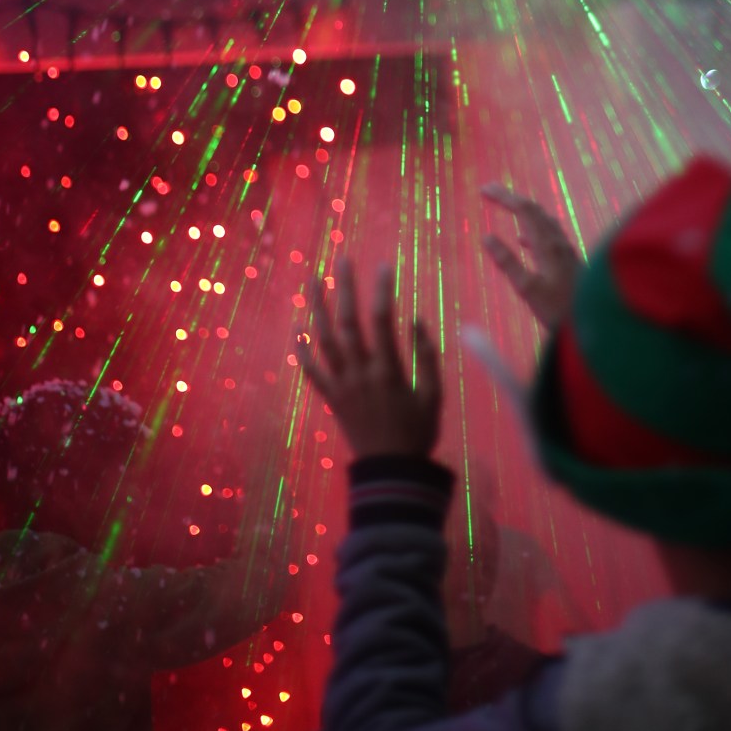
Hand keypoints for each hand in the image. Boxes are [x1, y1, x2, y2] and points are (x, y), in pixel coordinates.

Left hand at [296, 259, 441, 460]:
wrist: (390, 472)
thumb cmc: (417, 432)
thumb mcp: (433, 396)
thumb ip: (427, 357)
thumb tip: (416, 320)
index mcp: (388, 370)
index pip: (382, 320)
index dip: (383, 290)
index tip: (385, 265)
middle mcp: (360, 373)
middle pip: (348, 322)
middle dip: (345, 287)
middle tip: (342, 258)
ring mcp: (342, 386)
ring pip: (324, 340)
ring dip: (317, 307)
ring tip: (312, 280)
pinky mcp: (331, 399)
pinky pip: (311, 372)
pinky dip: (302, 350)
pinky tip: (297, 327)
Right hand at [480, 184, 583, 329]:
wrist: (594, 323)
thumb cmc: (559, 309)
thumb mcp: (527, 289)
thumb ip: (507, 262)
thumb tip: (486, 237)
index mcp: (547, 245)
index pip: (524, 210)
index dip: (504, 197)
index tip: (483, 190)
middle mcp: (558, 242)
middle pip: (534, 210)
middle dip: (511, 198)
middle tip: (489, 191)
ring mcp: (565, 250)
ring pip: (543, 220)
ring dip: (523, 210)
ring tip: (506, 207)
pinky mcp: (568, 260)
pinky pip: (548, 234)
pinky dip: (532, 228)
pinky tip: (524, 240)